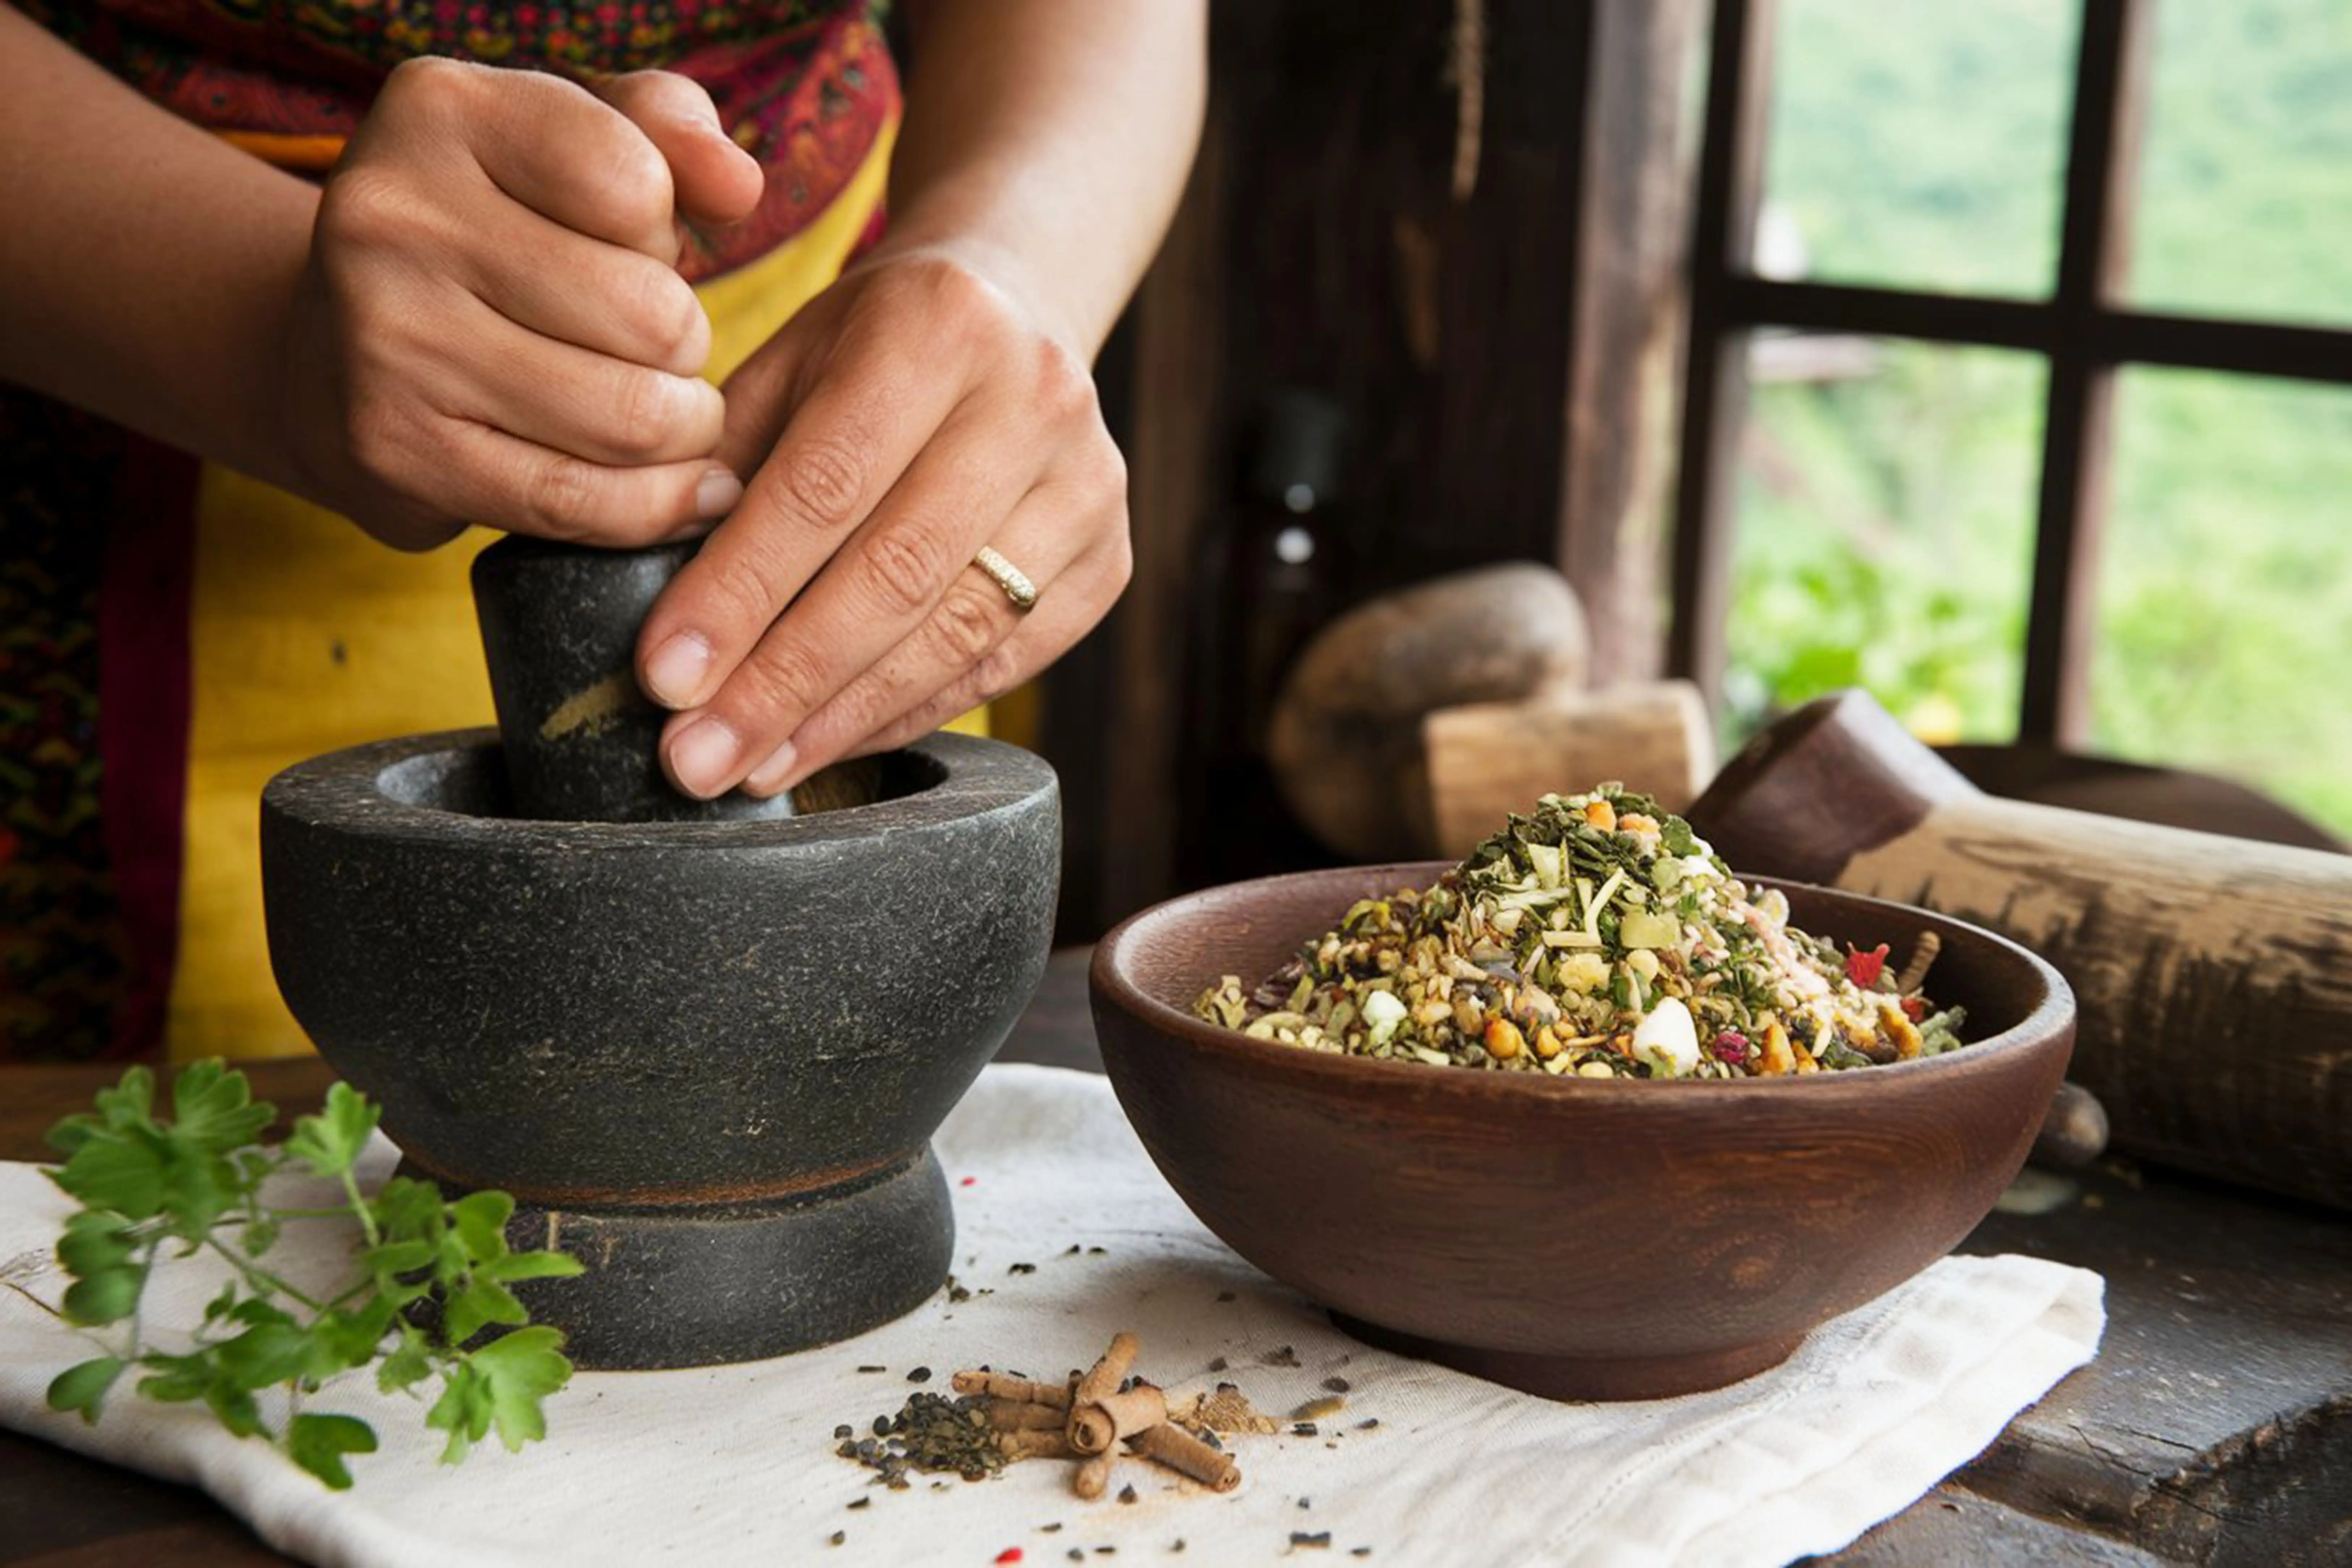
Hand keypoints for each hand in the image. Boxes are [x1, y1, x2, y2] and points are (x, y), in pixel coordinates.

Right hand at [275, 61, 763, 549]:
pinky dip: (655, 506)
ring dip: (684, 431)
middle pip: (652, 317)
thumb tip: (739, 183)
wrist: (337, 350)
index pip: (637, 186)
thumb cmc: (499, 233)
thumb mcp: (576, 141)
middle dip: (686, 347)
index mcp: (442, 110)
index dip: (666, 234)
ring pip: (631, 419)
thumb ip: (669, 127)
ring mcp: (385, 340)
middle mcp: (392, 217)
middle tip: (657, 351)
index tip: (633, 249)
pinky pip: (580, 502)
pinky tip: (681, 489)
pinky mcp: (395, 452)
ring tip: (669, 414)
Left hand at [632, 244, 1133, 798]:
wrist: (1015, 311)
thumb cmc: (872, 347)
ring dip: (844, 716)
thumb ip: (728, 465)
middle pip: (898, 572)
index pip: (826, 486)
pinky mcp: (1110, 560)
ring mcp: (1089, 486)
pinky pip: (1002, 663)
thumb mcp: (788, 361)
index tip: (665, 679)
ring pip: (958, 632)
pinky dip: (911, 711)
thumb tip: (674, 616)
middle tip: (698, 760)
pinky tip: (833, 740)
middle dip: (785, 680)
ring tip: (756, 768)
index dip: (741, 592)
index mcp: (940, 325)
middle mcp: (1036, 399)